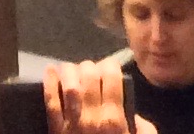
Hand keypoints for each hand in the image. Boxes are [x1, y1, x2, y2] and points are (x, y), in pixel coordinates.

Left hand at [42, 62, 157, 133]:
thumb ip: (144, 131)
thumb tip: (135, 115)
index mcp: (115, 120)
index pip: (112, 79)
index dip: (110, 66)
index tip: (109, 67)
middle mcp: (93, 117)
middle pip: (89, 77)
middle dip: (90, 67)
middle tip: (90, 69)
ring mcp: (73, 123)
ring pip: (69, 85)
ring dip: (69, 70)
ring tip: (71, 69)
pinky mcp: (55, 129)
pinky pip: (50, 102)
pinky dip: (49, 83)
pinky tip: (50, 71)